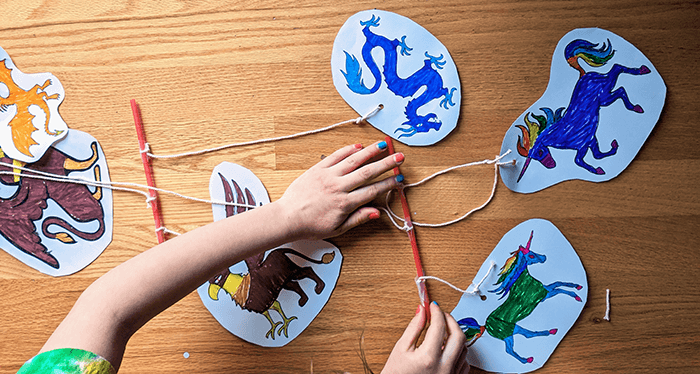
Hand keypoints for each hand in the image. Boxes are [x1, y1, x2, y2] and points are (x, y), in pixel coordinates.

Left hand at [277, 141, 403, 239]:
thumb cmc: (311, 225)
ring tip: (383, 145)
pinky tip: (358, 146)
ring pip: (353, 160)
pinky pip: (335, 156)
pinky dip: (347, 150)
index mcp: (344, 204)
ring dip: (370, 152)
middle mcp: (338, 187)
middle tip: (399, 157)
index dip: (388, 184)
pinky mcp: (317, 169)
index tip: (399, 178)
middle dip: (385, 164)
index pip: (372, 190)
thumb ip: (358, 219)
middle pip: (367, 172)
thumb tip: (377, 212)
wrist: (287, 217)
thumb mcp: (337, 229)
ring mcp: (327, 176)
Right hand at [382, 302, 468, 373]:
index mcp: (428, 358)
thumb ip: (413, 328)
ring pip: (464, 348)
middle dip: (450, 321)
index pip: (439, 326)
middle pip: (458, 336)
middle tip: (441, 315)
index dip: (436, 312)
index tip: (433, 307)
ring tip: (443, 331)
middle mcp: (444, 367)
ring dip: (455, 336)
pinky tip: (447, 348)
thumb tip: (422, 311)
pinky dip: (458, 351)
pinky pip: (464, 362)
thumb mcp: (401, 349)